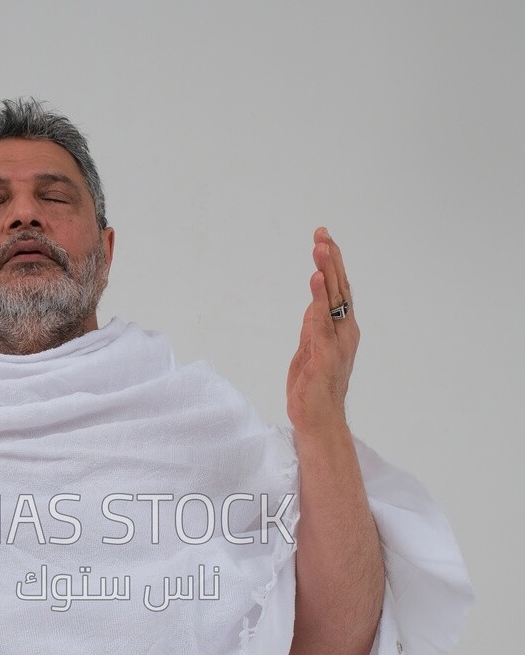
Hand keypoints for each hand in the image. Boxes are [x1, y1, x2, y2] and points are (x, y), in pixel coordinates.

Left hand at [285, 227, 359, 436]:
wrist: (318, 421)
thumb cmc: (313, 389)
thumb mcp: (309, 350)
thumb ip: (313, 327)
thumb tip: (313, 304)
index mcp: (341, 330)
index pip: (338, 291)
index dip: (332, 264)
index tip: (324, 239)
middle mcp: (344, 332)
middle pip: (339, 288)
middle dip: (330, 260)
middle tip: (322, 234)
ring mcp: (337, 343)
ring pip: (333, 300)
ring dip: (327, 272)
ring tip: (321, 247)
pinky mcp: (325, 355)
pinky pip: (321, 323)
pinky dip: (318, 300)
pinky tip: (316, 281)